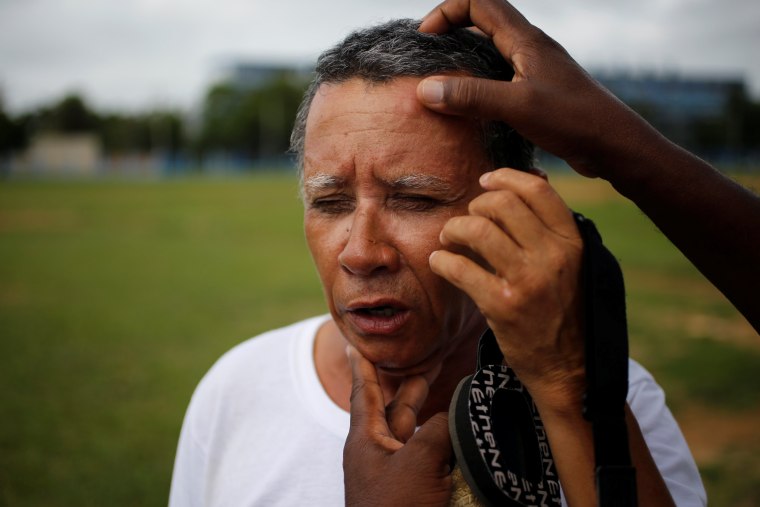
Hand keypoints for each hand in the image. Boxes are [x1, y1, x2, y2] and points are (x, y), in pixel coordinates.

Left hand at [343, 346, 452, 506]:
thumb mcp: (417, 461)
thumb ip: (440, 429)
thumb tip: (459, 412)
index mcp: (366, 440)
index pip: (365, 392)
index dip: (364, 365)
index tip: (355, 342)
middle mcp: (379, 453)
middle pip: (396, 408)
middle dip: (411, 384)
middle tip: (426, 359)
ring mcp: (397, 474)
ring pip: (415, 432)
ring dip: (431, 411)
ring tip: (447, 387)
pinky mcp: (416, 492)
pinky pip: (430, 458)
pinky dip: (443, 442)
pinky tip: (459, 433)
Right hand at [417, 0, 661, 178]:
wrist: (614, 143)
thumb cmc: (572, 119)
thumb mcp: (517, 106)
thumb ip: (471, 96)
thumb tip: (424, 89)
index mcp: (525, 40)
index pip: (479, 2)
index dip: (447, 11)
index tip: (426, 38)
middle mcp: (530, 47)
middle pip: (483, 21)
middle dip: (451, 31)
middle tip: (427, 58)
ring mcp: (535, 69)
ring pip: (492, 50)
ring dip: (464, 58)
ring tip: (441, 84)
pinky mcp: (539, 91)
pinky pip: (501, 75)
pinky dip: (479, 82)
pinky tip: (470, 107)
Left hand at [429, 168, 584, 410]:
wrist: (569, 369)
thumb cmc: (564, 314)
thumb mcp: (574, 267)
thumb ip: (551, 233)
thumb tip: (520, 190)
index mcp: (572, 242)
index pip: (538, 191)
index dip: (506, 178)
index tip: (486, 181)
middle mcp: (553, 256)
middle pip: (502, 204)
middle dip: (475, 206)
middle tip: (466, 221)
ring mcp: (528, 280)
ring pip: (478, 229)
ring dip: (454, 229)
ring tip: (449, 240)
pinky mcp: (502, 305)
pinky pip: (460, 267)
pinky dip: (442, 260)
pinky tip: (440, 263)